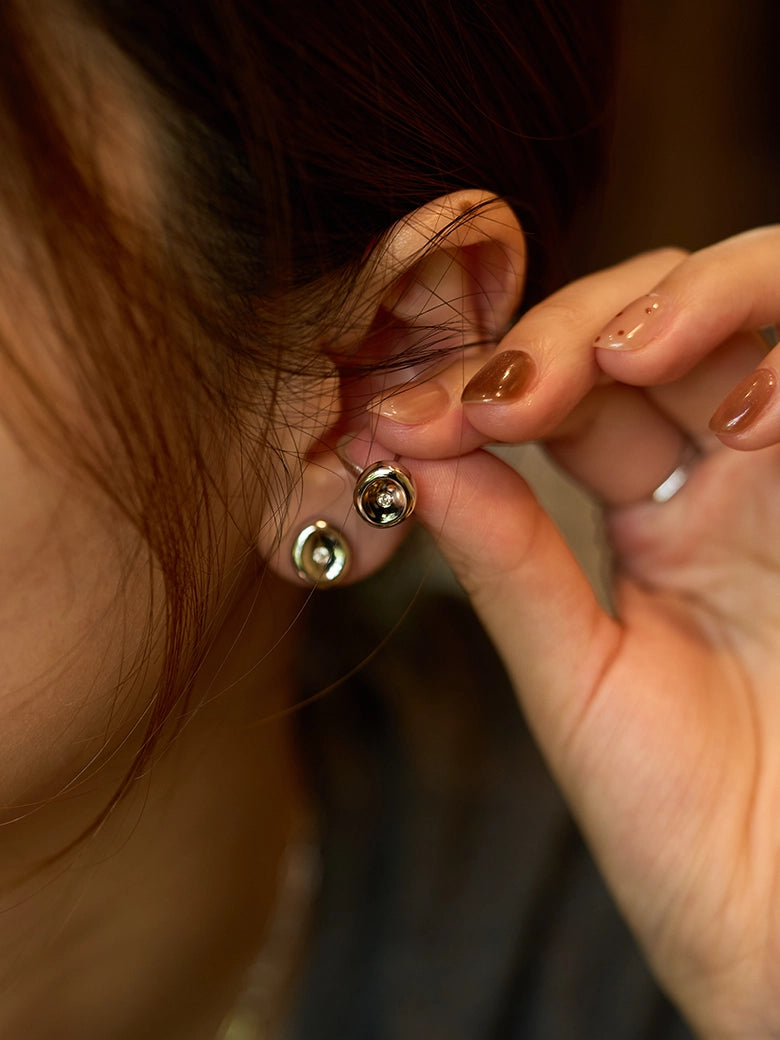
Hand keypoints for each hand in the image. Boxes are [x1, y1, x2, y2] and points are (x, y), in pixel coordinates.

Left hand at [378, 229, 779, 1036]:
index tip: (408, 417)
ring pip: (761, 316)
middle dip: (573, 333)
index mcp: (650, 524)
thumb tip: (409, 449)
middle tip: (503, 392)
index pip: (570, 396)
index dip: (492, 385)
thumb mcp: (577, 681)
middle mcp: (725, 483)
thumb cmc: (688, 827)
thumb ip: (508, 561)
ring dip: (690, 305)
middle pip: (655, 332)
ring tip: (621, 356)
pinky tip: (746, 413)